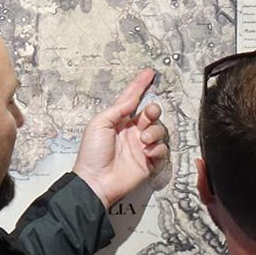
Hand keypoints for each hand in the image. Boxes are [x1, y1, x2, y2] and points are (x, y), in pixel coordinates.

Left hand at [73, 69, 169, 208]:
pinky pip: (162, 150)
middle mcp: (132, 132)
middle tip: (149, 114)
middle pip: (151, 115)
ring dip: (154, 132)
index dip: (140, 86)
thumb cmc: (92, 153)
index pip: (131, 100)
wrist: (96, 180)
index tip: (149, 74)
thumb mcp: (99, 123)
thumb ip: (118, 109)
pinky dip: (157, 149)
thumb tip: (131, 99)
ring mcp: (141, 147)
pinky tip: (147, 152)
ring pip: (159, 131)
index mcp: (118, 121)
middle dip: (153, 111)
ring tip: (143, 140)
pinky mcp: (149, 162)